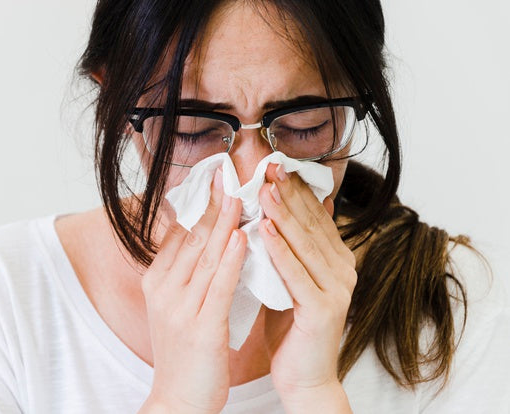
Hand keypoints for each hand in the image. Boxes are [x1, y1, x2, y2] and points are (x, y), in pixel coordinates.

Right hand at [138, 168, 246, 413]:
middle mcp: (164, 290)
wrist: (179, 400)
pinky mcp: (200, 327)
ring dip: (223, 223)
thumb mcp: (177, 306)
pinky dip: (230, 259)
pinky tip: (241, 238)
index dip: (197, 204)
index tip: (214, 180)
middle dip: (211, 204)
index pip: (178, 233)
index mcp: (157, 282)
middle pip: (191, 238)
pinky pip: (218, 285)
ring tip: (239, 195)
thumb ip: (188, 272)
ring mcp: (180, 308)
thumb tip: (207, 237)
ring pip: (205, 256)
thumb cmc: (185, 352)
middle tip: (227, 174)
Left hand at [258, 163, 355, 409]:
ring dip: (284, 214)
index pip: (315, 217)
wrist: (304, 377)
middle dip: (290, 193)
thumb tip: (268, 216)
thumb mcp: (287, 280)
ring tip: (265, 189)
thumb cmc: (290, 329)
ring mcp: (337, 289)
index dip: (296, 190)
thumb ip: (285, 251)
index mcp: (335, 261)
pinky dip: (280, 250)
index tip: (276, 165)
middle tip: (271, 165)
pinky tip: (265, 229)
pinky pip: (297, 274)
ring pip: (305, 244)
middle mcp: (342, 270)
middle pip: (312, 224)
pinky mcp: (324, 309)